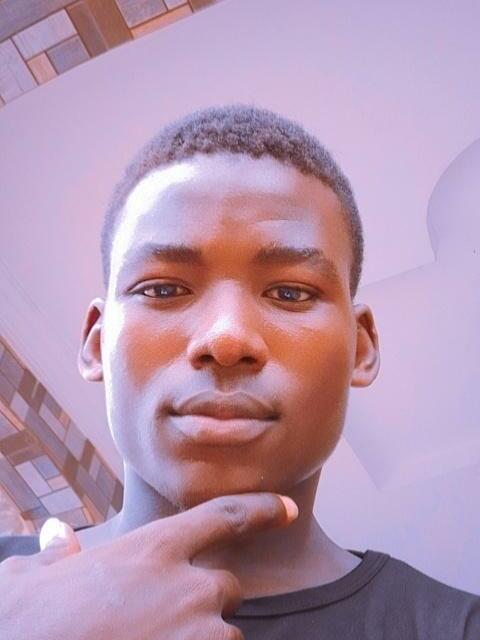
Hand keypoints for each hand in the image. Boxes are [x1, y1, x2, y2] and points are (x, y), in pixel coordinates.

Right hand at [1, 492, 297, 639]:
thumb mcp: (35, 580)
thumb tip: (56, 539)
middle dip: (206, 599)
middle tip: (162, 619)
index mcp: (153, 549)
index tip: (287, 508)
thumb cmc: (28, 623)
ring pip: (222, 633)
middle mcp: (186, 585)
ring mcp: (198, 632)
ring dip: (199, 639)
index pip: (224, 516)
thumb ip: (58, 555)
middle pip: (225, 586)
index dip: (261, 509)